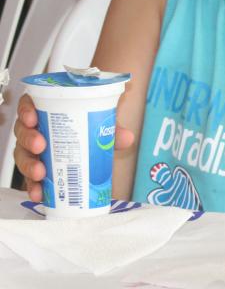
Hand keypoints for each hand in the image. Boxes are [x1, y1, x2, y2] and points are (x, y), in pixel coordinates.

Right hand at [13, 94, 133, 201]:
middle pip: (22, 132)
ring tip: (40, 173)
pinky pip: (28, 178)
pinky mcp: (34, 169)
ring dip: (29, 165)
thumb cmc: (88, 127)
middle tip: (40, 146)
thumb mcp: (99, 124)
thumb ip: (111, 129)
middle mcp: (34, 129)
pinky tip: (38, 193)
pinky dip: (33, 187)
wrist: (90, 145)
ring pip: (22, 155)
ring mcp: (31, 150)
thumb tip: (127, 138)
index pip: (28, 105)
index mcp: (46, 110)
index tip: (33, 118)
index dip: (26, 110)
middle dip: (29, 139)